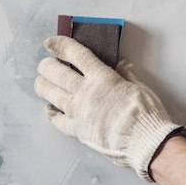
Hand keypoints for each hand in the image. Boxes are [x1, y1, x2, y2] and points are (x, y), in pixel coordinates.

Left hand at [34, 36, 185, 181]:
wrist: (145, 141)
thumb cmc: (145, 113)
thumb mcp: (139, 87)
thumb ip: (126, 74)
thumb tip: (122, 63)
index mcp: (101, 77)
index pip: (76, 55)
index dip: (61, 46)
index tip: (50, 43)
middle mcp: (85, 92)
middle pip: (57, 74)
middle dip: (46, 66)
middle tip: (44, 65)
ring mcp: (79, 112)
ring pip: (52, 95)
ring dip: (43, 87)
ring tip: (40, 83)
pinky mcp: (78, 130)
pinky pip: (58, 121)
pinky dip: (51, 114)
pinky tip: (49, 110)